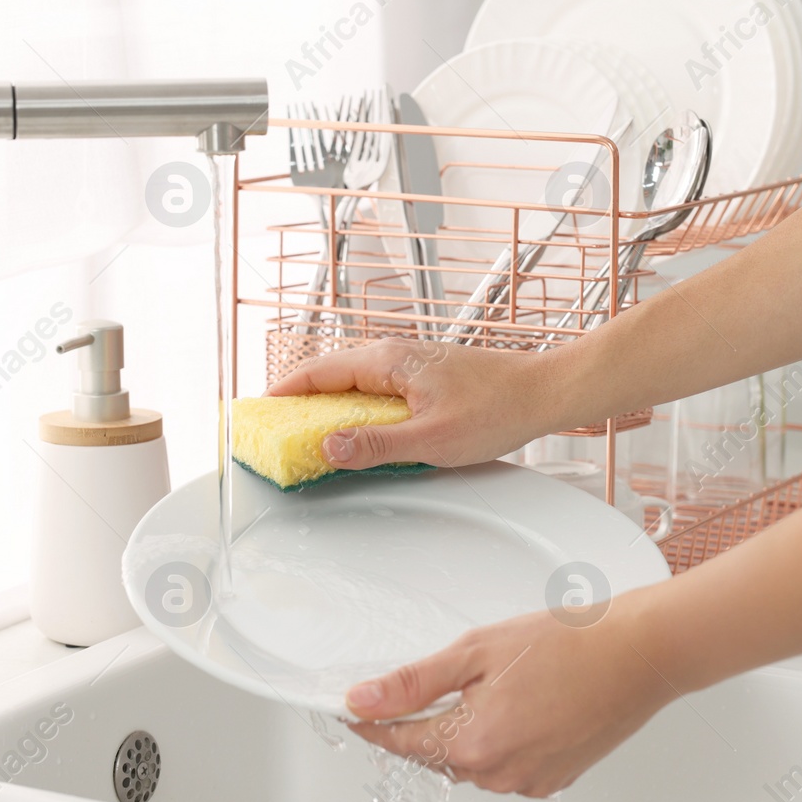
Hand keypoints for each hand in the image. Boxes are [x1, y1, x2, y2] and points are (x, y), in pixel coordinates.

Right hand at [267, 338, 565, 469]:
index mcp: (388, 361)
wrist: (543, 393)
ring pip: (352, 381)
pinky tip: (355, 429)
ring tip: (305, 432)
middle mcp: (394, 354)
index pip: (318, 371)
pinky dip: (353, 406)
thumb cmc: (498, 409)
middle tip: (274, 428)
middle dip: (298, 399)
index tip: (257, 411)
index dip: (283, 392)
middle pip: (330, 373)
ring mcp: (409, 363)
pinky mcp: (423, 376)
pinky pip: (373, 388)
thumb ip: (375, 444)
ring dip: (326, 404)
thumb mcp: (431, 440)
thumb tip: (327, 447)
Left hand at [344, 592, 670, 796]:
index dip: (373, 722)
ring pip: (471, 762)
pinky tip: (518, 706)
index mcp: (473, 741)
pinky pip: (507, 767)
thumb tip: (364, 699)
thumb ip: (415, 681)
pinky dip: (500, 742)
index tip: (355, 710)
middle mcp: (499, 773)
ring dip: (465, 732)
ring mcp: (529, 781)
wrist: (638, 653)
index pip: (400, 741)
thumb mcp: (477, 649)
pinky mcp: (554, 779)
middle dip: (424, 722)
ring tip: (491, 685)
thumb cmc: (570, 643)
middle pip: (434, 754)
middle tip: (434, 682)